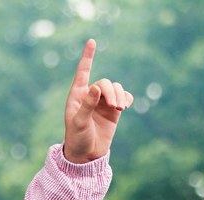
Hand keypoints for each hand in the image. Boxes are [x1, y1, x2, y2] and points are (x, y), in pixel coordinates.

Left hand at [63, 39, 132, 163]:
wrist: (87, 155)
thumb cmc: (77, 138)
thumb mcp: (79, 123)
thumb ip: (87, 105)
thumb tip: (96, 87)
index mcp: (77, 96)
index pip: (83, 72)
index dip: (88, 56)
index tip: (92, 41)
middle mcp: (90, 96)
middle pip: (105, 82)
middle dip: (111, 92)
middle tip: (115, 107)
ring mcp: (102, 103)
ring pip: (115, 88)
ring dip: (119, 95)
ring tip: (120, 109)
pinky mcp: (113, 111)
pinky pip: (123, 96)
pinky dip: (126, 98)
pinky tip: (125, 107)